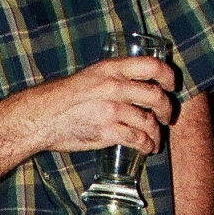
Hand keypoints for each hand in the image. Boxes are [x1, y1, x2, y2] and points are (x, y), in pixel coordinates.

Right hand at [32, 54, 175, 157]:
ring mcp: (112, 110)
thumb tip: (133, 86)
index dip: (168, 75)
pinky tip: (147, 148)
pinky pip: (137, 138)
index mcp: (111, 69)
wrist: (41, 116)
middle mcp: (114, 87)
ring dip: (157, 133)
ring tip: (156, 139)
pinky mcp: (108, 131)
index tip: (172, 84)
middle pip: (156, 96)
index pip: (151, 66)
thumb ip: (111, 79)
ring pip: (149, 121)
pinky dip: (147, 145)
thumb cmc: (62, 98)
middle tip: (167, 117)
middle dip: (167, 109)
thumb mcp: (89, 77)